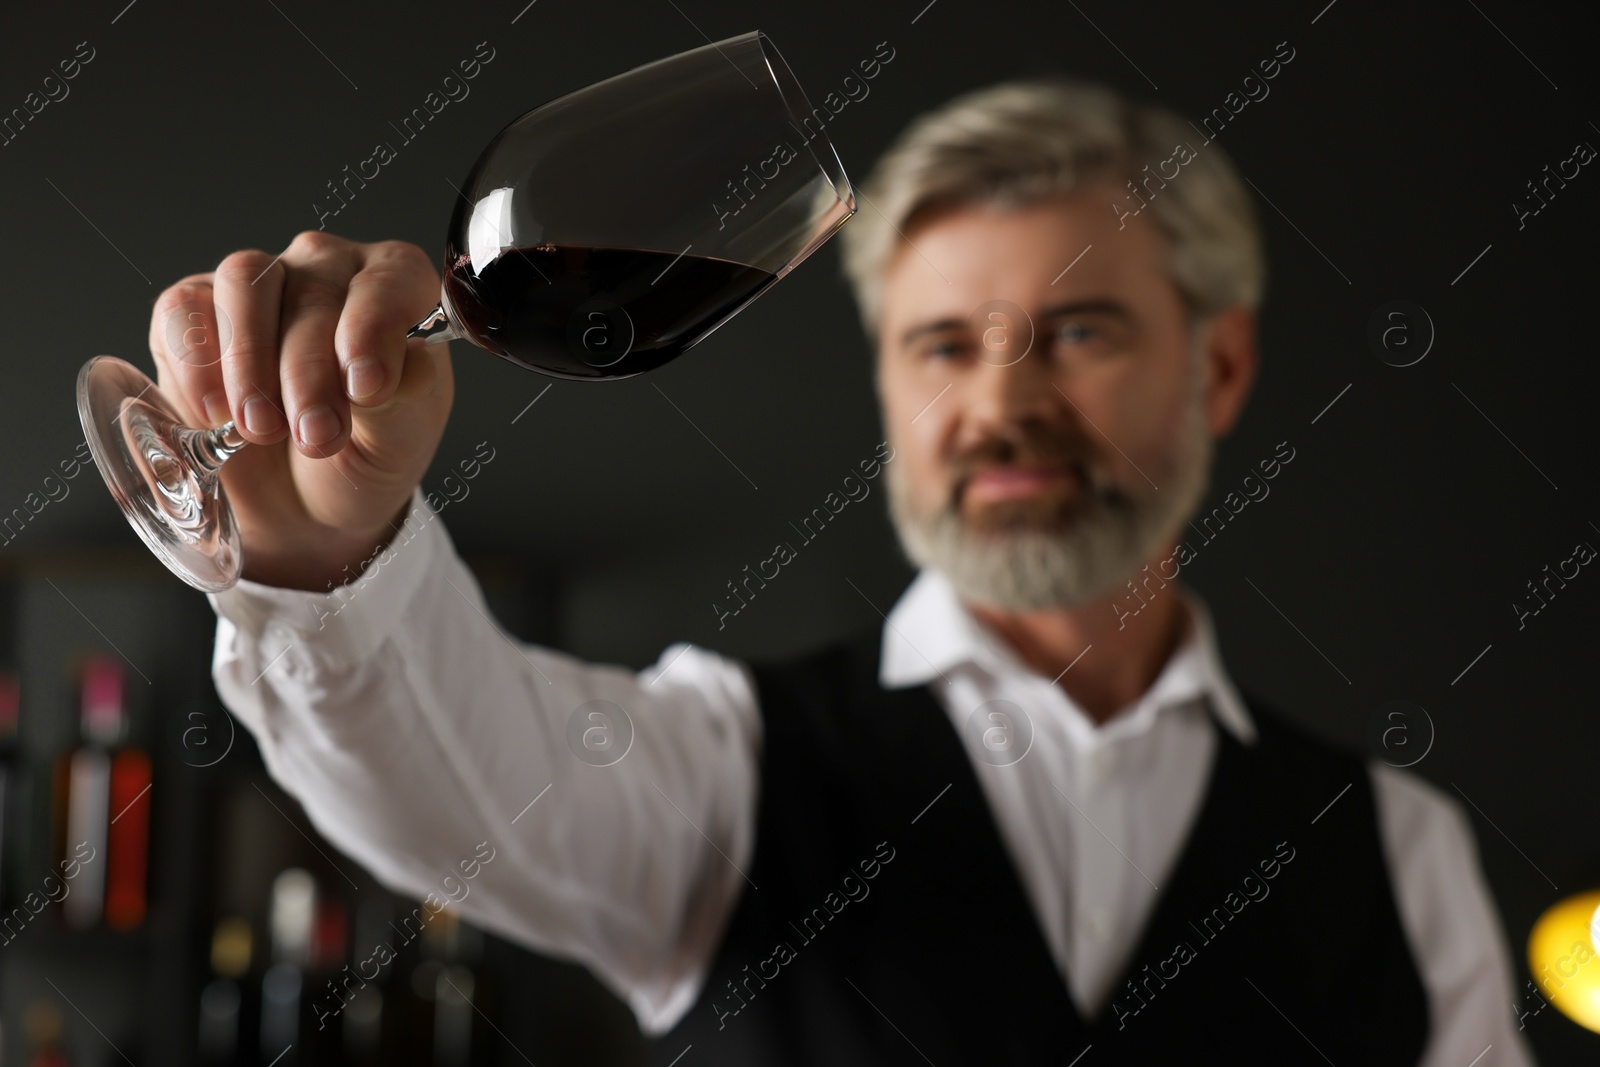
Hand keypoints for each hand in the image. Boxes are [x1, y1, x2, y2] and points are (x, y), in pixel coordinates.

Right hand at [150, 231, 453, 591]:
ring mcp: (260, 283)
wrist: (304, 505)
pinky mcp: (194, 310)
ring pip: (244, 282)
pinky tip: (214, 414)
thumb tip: (381, 372)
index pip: (393, 277)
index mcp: (396, 291)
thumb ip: (401, 397)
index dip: (375, 326)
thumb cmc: (364, 458)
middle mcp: (328, 271)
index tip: (366, 387)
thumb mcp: (399, 440)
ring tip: (261, 430)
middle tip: (315, 436)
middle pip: (312, 290)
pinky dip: (195, 364)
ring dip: (249, 362)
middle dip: (310, 372)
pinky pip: (184, 309)